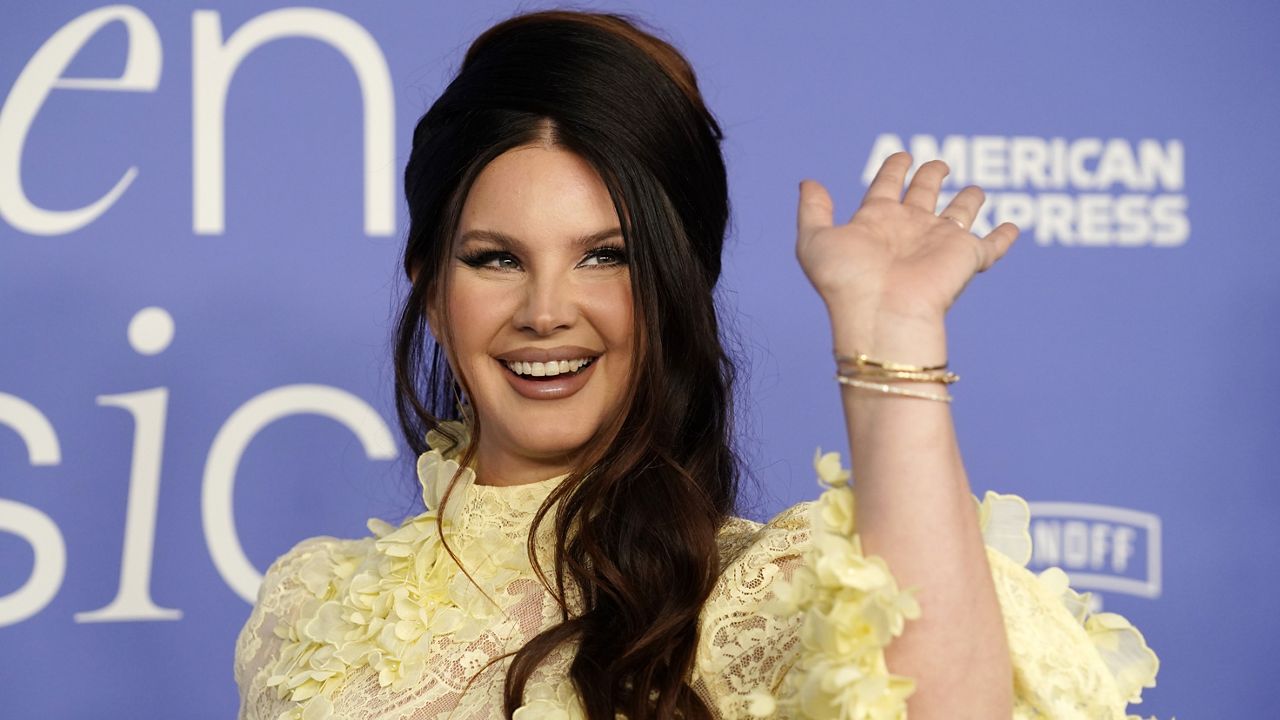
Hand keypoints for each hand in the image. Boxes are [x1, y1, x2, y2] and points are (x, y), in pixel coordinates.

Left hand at [796, 152, 1018, 324]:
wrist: (880, 315)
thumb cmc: (846, 282)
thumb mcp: (815, 241)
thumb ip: (812, 210)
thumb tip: (808, 181)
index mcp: (876, 222)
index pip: (887, 186)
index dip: (894, 169)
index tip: (902, 156)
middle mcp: (909, 230)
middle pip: (924, 194)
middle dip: (931, 176)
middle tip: (938, 164)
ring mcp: (939, 243)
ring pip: (959, 214)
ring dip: (969, 200)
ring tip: (975, 190)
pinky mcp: (966, 257)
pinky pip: (990, 245)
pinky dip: (1004, 237)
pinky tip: (1012, 227)